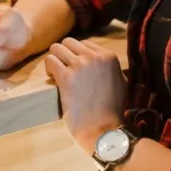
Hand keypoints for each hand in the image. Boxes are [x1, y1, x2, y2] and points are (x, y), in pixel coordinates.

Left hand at [44, 38, 126, 152]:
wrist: (103, 128)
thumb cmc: (114, 109)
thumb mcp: (121, 82)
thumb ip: (111, 68)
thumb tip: (101, 61)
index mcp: (108, 56)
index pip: (85, 43)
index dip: (77, 54)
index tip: (75, 66)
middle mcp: (94, 57)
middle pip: (69, 42)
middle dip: (64, 54)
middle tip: (63, 68)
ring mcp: (80, 66)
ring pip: (57, 48)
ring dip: (54, 59)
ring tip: (56, 73)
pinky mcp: (66, 77)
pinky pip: (50, 61)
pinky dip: (48, 68)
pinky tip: (52, 78)